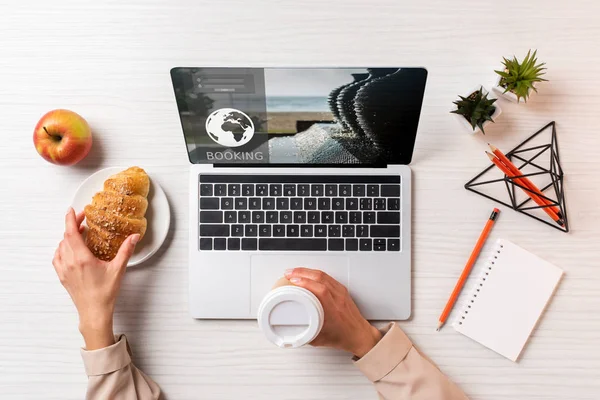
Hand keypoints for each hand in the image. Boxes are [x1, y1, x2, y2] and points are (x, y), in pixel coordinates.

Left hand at [52, 208, 138, 349]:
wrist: (94, 312)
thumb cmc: (105, 293)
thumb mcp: (118, 269)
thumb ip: (126, 251)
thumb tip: (134, 237)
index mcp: (82, 259)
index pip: (71, 233)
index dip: (70, 219)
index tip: (72, 210)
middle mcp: (70, 262)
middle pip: (65, 237)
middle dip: (72, 226)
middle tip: (83, 220)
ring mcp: (64, 270)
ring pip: (60, 247)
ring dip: (68, 237)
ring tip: (79, 234)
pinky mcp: (62, 276)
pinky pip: (57, 258)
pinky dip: (62, 249)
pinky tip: (70, 250)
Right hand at [285, 268, 381, 357]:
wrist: (359, 335)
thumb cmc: (344, 337)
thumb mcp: (320, 340)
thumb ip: (304, 336)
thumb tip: (290, 331)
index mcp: (334, 311)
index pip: (321, 290)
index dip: (306, 283)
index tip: (294, 281)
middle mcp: (338, 299)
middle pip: (321, 279)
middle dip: (302, 272)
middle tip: (289, 274)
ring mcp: (341, 293)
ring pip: (324, 275)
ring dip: (307, 271)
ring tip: (295, 272)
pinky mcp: (342, 290)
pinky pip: (328, 277)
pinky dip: (315, 273)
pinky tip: (308, 273)